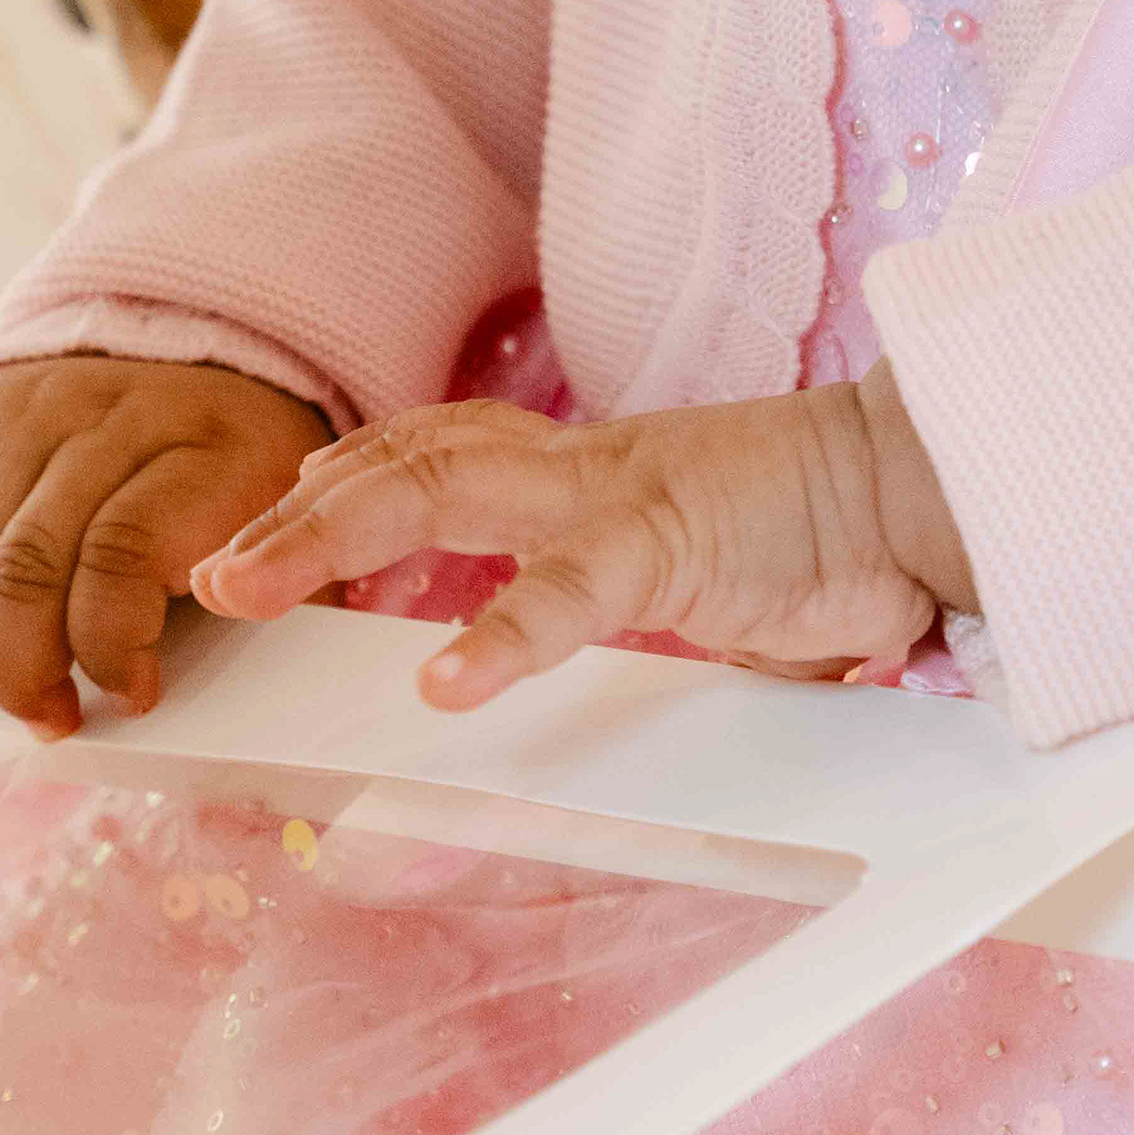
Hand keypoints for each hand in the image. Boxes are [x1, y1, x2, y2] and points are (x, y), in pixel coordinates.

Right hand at [0, 355, 332, 732]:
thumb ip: (253, 608)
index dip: (111, 642)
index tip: (135, 696)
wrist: (212, 374)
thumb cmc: (249, 489)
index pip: (126, 549)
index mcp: (214, 447)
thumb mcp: (287, 540)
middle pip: (29, 561)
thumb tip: (161, 698)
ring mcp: (39, 401)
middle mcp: (117, 413)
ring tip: (41, 648)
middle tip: (53, 718)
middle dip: (27, 666)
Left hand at [194, 370, 974, 713]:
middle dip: (294, 513)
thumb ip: (619, 601)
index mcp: (585, 473)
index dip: (341, 480)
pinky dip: (504, 633)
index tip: (260, 524)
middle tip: (206, 575)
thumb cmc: (816, 539)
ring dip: (331, 534)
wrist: (927, 490)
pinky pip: (574, 588)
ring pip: (444, 489)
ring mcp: (621, 494)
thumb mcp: (688, 572)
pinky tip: (445, 683)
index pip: (436, 451)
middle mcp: (582, 466)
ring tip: (249, 588)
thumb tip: (557, 664)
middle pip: (405, 461)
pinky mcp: (677, 541)